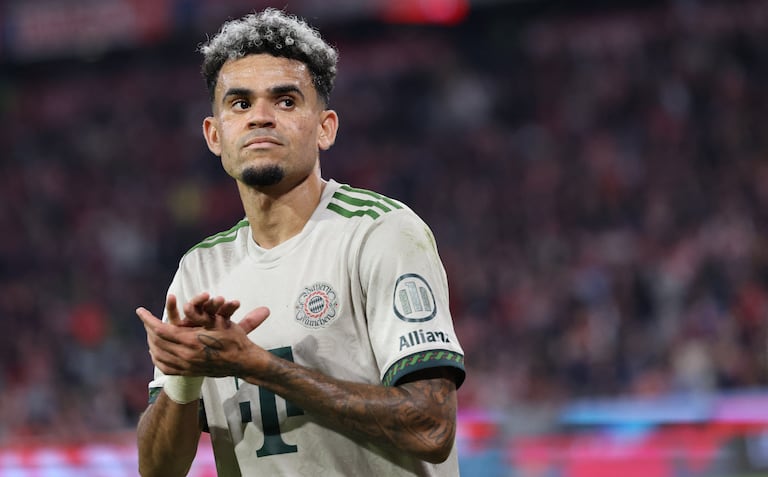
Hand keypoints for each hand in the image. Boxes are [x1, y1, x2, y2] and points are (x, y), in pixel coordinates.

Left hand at [136, 294, 270, 377]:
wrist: (243, 362)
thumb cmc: (233, 339)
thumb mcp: (217, 322)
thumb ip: (199, 316)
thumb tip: (184, 308)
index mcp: (192, 341)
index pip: (160, 330)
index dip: (148, 320)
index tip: (140, 311)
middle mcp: (186, 355)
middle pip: (156, 342)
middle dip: (148, 329)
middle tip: (146, 320)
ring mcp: (187, 366)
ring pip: (158, 355)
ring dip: (151, 343)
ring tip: (149, 333)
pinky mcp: (189, 373)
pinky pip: (166, 367)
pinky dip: (157, 359)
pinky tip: (156, 351)